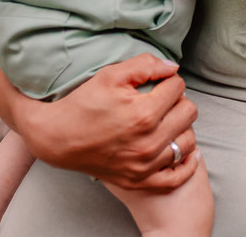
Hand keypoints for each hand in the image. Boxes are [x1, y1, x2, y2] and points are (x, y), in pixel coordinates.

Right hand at [0, 45, 201, 191]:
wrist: (57, 138)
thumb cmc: (83, 103)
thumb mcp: (110, 74)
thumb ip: (146, 64)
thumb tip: (173, 67)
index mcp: (144, 114)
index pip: (179, 87)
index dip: (168, 80)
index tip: (157, 83)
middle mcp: (149, 142)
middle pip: (189, 112)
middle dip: (178, 101)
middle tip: (161, 101)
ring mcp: (145, 165)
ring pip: (188, 142)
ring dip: (181, 128)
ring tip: (166, 122)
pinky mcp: (140, 180)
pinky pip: (178, 176)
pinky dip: (185, 163)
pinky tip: (180, 149)